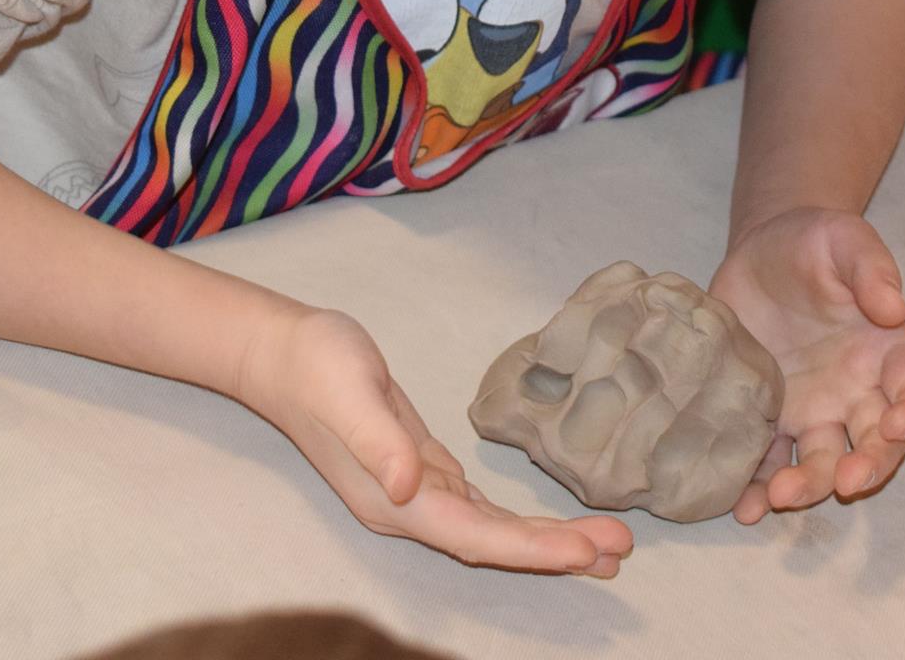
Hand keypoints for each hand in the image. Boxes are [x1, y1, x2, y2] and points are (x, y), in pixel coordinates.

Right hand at [237, 304, 631, 573]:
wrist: (283, 351)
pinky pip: (477, 507)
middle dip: (556, 550)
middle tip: (621, 550)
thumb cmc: (317, 365)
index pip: (475, 535)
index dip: (531, 549)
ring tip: (605, 546)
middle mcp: (407, 507)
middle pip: (492, 542)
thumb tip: (409, 486)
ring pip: (490, 528)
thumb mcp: (348, 392)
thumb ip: (377, 440)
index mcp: (393, 499)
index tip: (584, 551)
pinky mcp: (417, 466)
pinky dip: (515, 519)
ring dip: (544, 539)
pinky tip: (547, 524)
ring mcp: (412, 491)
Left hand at [709, 207, 904, 523]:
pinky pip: (768, 454)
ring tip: (778, 497)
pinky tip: (740, 502)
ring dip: (805, 485)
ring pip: (820, 460)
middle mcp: (856, 392)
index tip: (897, 426)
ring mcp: (812, 407)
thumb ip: (870, 269)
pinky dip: (756, 482)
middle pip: (873, 444)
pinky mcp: (769, 411)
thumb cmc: (815, 244)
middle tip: (841, 481)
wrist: (761, 250)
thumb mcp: (845, 241)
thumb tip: (893, 307)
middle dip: (863, 468)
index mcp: (887, 354)